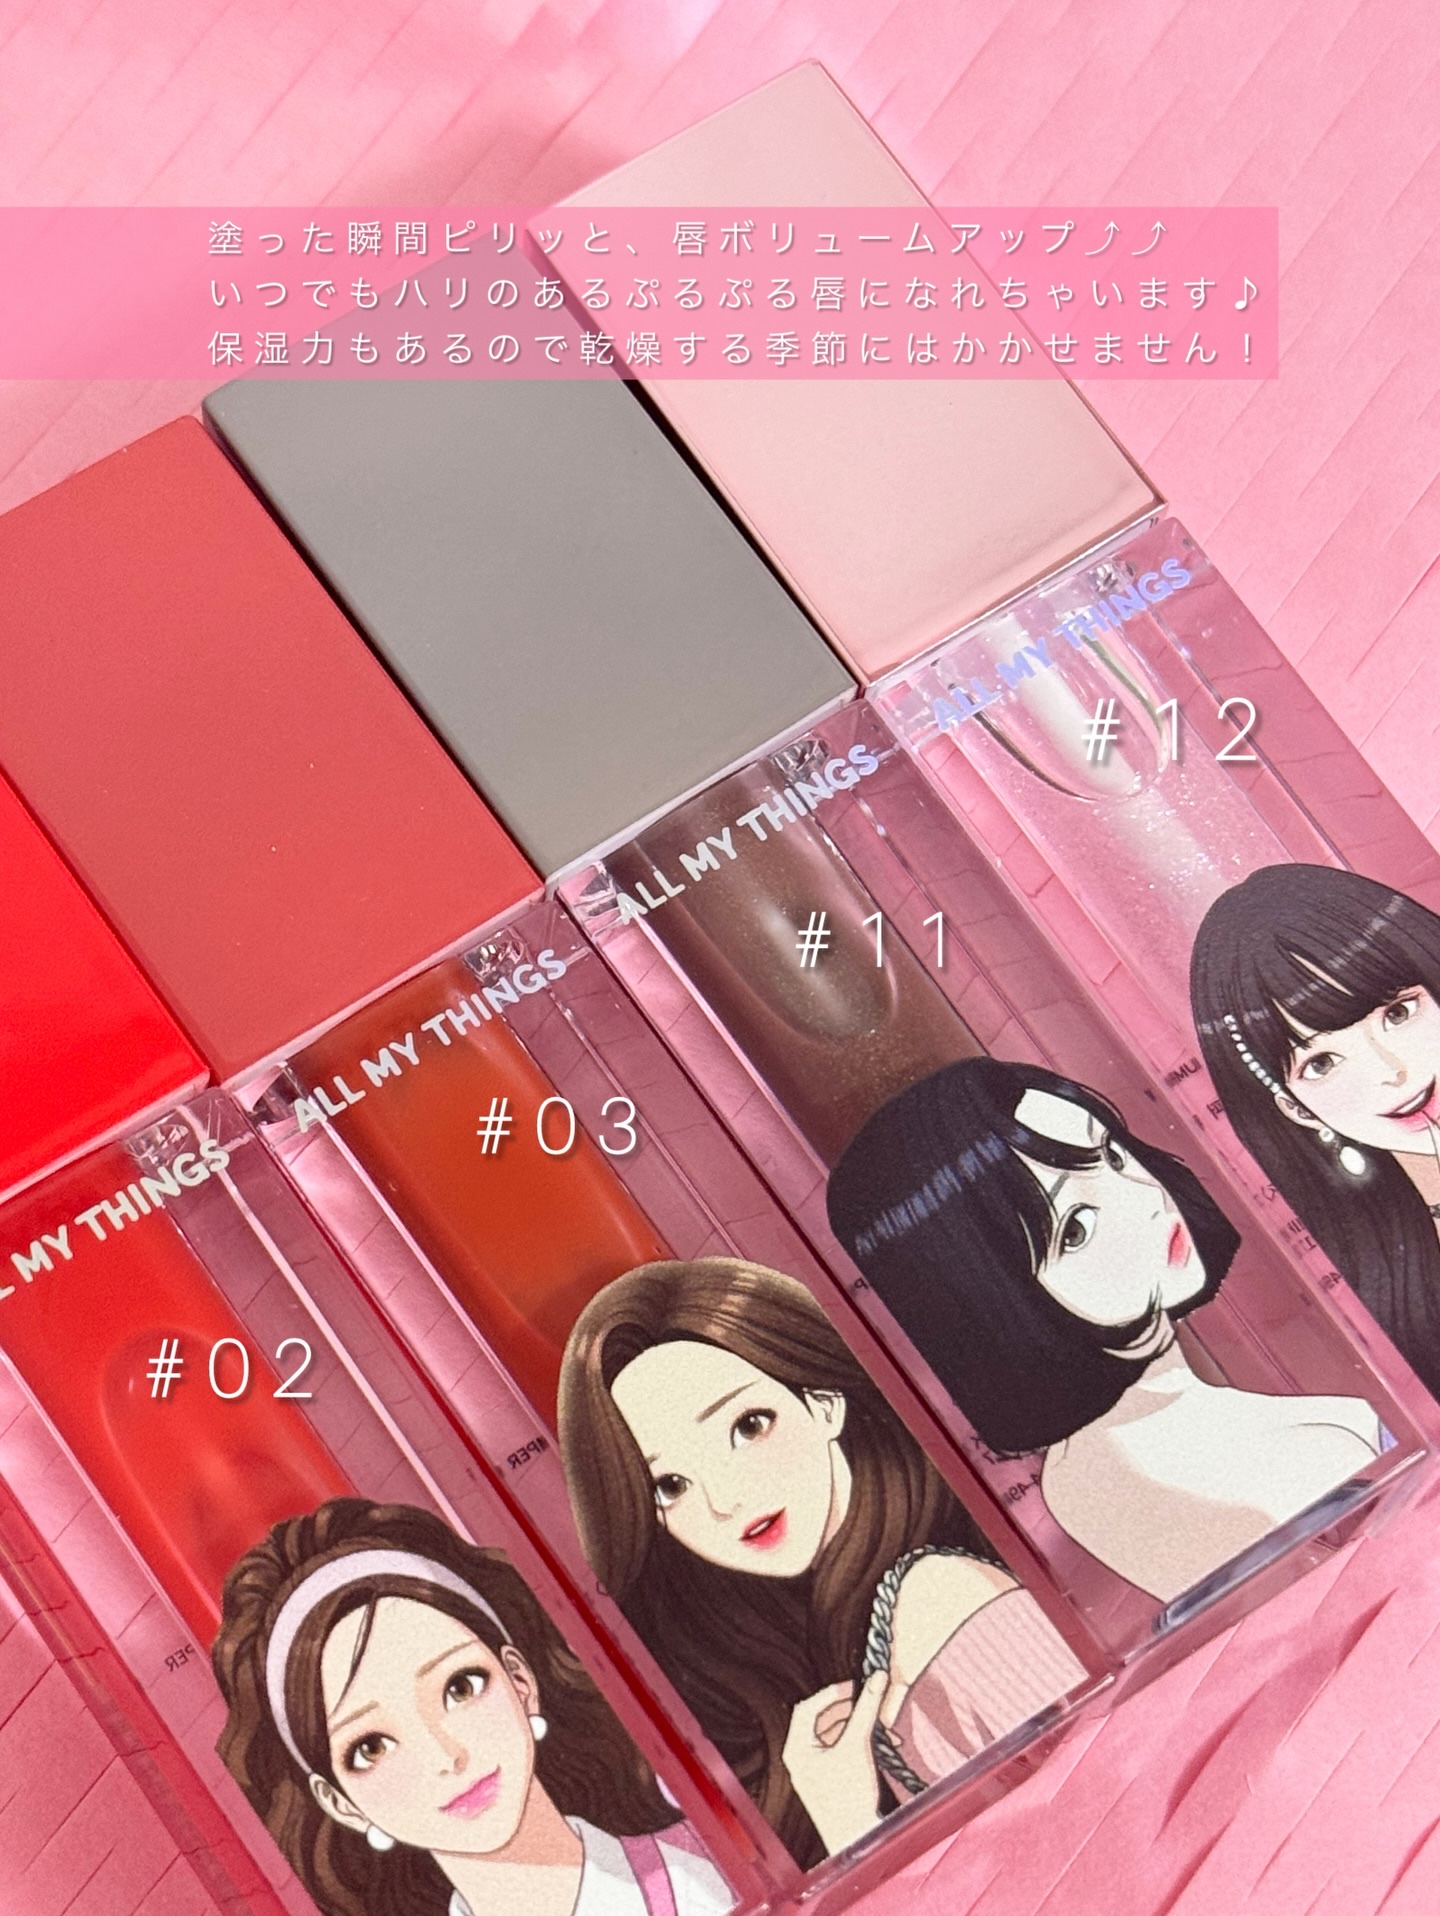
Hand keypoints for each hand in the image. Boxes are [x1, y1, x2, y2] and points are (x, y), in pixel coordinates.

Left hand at [781, 1669, 887, 1855]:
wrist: (855, 1836)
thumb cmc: (849, 1797)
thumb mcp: (858, 1744)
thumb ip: (866, 1708)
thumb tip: (876, 1679)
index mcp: (796, 1748)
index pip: (808, 1707)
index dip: (831, 1693)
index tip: (853, 1688)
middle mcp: (799, 1758)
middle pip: (818, 1719)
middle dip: (843, 1709)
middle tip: (863, 1700)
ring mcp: (810, 1770)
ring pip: (828, 1734)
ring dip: (850, 1724)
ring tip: (871, 1720)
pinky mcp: (823, 1779)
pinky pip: (833, 1750)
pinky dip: (850, 1740)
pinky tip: (872, 1740)